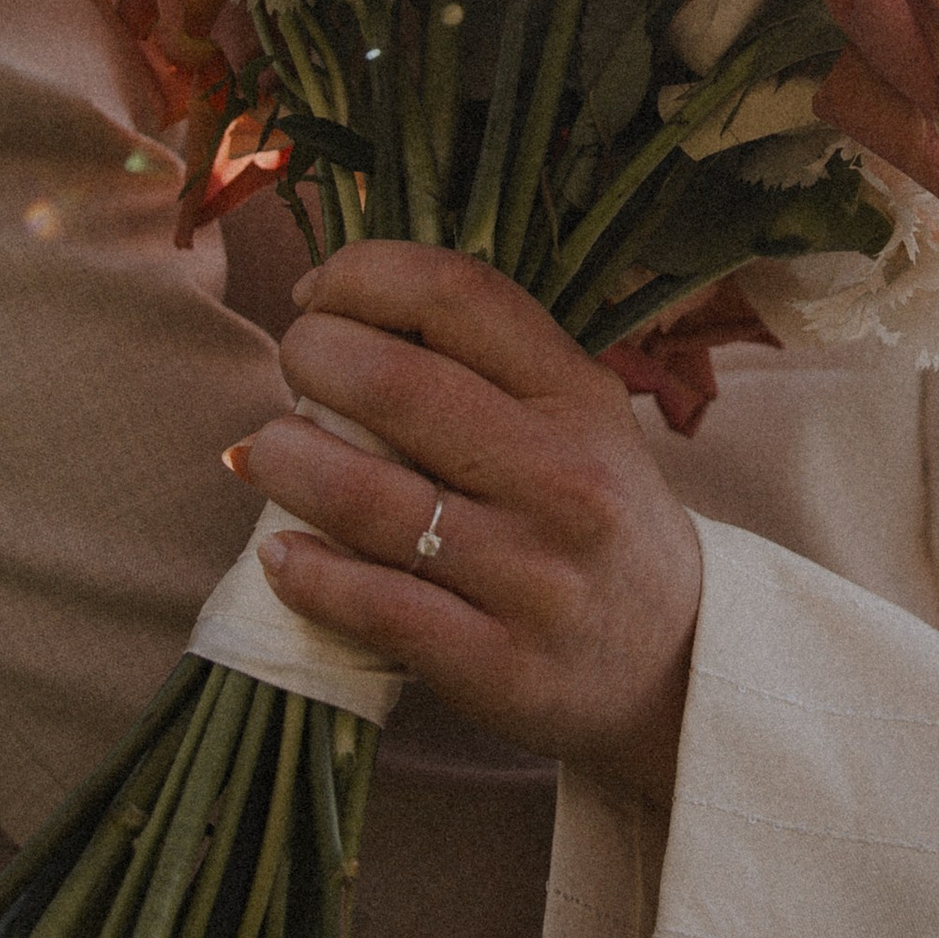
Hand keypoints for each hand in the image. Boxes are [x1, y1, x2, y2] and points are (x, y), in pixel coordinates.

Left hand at [243, 245, 704, 807]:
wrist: (673, 664)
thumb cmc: (596, 520)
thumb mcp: (580, 420)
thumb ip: (485, 364)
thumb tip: (333, 314)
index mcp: (580, 398)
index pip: (457, 295)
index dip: (362, 274)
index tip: (318, 295)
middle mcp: (564, 479)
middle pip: (394, 382)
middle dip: (308, 357)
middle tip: (292, 370)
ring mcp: (531, 575)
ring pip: (360, 494)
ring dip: (281, 459)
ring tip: (264, 455)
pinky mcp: (494, 663)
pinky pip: (368, 603)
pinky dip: (302, 571)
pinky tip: (281, 554)